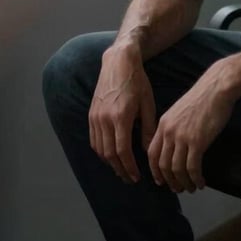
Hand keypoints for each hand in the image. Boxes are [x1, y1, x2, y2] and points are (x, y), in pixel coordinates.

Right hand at [89, 44, 156, 183]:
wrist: (118, 61)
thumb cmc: (137, 80)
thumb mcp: (147, 103)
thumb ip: (147, 129)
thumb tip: (149, 151)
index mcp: (121, 116)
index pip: (122, 151)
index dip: (129, 167)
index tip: (137, 177)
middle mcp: (104, 118)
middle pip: (109, 154)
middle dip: (120, 169)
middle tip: (130, 178)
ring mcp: (95, 116)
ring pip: (99, 149)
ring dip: (110, 162)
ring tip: (121, 169)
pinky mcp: (91, 114)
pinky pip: (94, 139)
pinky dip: (101, 151)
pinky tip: (110, 154)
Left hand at [147, 65, 234, 192]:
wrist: (217, 87)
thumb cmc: (203, 97)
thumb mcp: (180, 111)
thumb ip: (174, 127)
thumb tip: (174, 146)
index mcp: (163, 124)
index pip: (152, 153)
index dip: (155, 170)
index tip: (161, 180)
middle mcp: (169, 132)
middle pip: (163, 165)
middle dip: (169, 181)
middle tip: (178, 188)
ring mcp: (182, 137)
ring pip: (177, 169)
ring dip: (183, 183)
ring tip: (191, 187)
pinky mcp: (197, 141)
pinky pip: (192, 168)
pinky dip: (195, 179)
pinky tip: (201, 182)